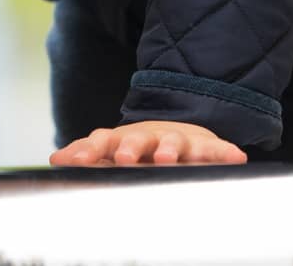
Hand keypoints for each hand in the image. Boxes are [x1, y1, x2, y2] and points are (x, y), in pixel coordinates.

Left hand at [49, 121, 247, 166]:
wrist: (179, 129)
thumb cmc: (139, 148)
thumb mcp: (111, 150)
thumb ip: (85, 155)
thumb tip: (55, 160)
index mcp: (123, 140)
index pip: (102, 141)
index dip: (89, 151)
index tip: (78, 162)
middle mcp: (149, 137)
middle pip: (137, 139)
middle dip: (131, 148)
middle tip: (124, 159)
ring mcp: (177, 140)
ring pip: (174, 142)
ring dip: (171, 149)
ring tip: (167, 158)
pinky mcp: (204, 145)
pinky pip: (216, 149)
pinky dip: (225, 152)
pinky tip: (236, 157)